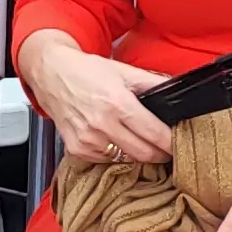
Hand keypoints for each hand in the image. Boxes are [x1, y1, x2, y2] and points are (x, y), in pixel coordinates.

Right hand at [18, 36, 174, 167]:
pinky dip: (116, 154)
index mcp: (118, 104)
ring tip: (143, 143)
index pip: (155, 135)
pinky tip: (117, 141)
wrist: (51, 74)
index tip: (181, 144)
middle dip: (160, 154)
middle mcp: (102, 125)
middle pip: (144, 154)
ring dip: (138, 155)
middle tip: (168, 149)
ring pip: (126, 160)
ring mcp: (88, 140)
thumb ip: (152, 83)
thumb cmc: (87, 71)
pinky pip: (107, 160)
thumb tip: (176, 92)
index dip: (172, 143)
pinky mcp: (77, 149)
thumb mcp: (124, 71)